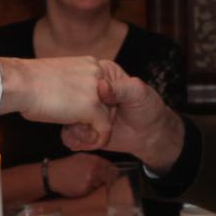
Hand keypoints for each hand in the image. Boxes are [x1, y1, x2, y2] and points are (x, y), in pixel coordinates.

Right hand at [0, 55, 111, 145]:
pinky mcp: (92, 107)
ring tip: (76, 136)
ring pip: (108, 118)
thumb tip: (78, 100)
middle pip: (111, 104)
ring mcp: (97, 90)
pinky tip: (81, 144)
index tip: (84, 118)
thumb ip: (77, 86)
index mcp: (92, 63)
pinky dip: (95, 140)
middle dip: (98, 120)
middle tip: (79, 129)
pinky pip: (103, 130)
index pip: (108, 90)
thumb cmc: (31, 82)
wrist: (20, 83)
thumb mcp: (61, 77)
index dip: (99, 107)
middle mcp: (99, 73)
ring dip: (93, 131)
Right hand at [42, 153, 116, 202]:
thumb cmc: (66, 165)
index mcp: (94, 160)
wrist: (53, 175)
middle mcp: (95, 169)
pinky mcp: (86, 190)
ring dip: (97, 185)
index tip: (114, 175)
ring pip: (100, 185)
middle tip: (105, 183)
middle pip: (109, 177)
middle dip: (108, 180)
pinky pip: (92, 191)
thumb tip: (107, 166)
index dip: (113, 172)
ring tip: (86, 183)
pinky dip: (88, 190)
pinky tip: (80, 187)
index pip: (111, 167)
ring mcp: (91, 180)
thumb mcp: (81, 157)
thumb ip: (94, 160)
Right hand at [63, 62, 180, 169]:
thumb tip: (100, 87)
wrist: (150, 134)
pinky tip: (92, 141)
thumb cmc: (147, 107)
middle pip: (69, 100)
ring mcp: (83, 110)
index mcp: (100, 73)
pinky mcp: (82, 127)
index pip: (81, 79)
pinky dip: (78, 141)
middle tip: (99, 122)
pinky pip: (68, 134)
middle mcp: (88, 90)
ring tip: (95, 134)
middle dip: (82, 117)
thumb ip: (120, 88)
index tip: (102, 105)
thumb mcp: (137, 93)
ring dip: (80, 131)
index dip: (86, 95)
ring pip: (66, 119)